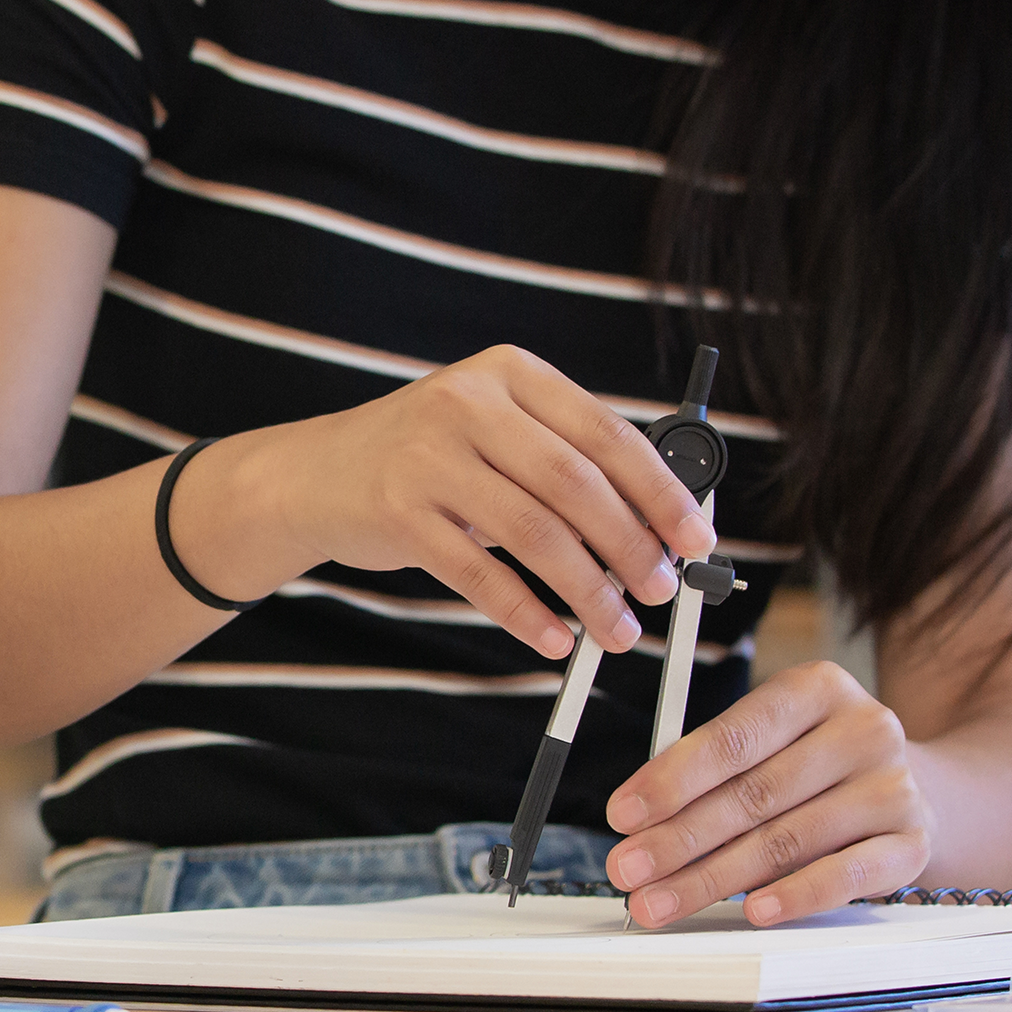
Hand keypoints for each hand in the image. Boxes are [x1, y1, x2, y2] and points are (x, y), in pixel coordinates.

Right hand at [223, 345, 716, 658]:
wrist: (315, 473)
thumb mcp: (495, 431)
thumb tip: (662, 525)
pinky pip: (478, 574)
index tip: (696, 538)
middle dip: (630, 546)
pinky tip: (553, 637)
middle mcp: (468, 402)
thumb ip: (566, 460)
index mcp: (510, 374)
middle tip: (662, 591)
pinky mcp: (397, 511)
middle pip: (573, 484)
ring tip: (617, 630)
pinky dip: (526, 613)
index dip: (658, 490)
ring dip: (587, 590)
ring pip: (532, 533)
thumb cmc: (427, 457)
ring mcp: (427, 456)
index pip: (604, 431)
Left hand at [603, 660, 931, 925]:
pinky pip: (847, 875)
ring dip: (714, 877)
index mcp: (816, 688)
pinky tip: (753, 910)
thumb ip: (716, 765)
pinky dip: (796, 895)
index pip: (733, 737)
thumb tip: (641, 817)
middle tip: (629, 868)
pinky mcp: (912, 843)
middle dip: (679, 838)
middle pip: (753, 794)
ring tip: (662, 900)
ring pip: (787, 839)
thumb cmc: (819, 760)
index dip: (672, 779)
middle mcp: (863, 730)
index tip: (624, 813)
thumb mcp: (774, 737)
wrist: (918, 784)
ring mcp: (894, 788)